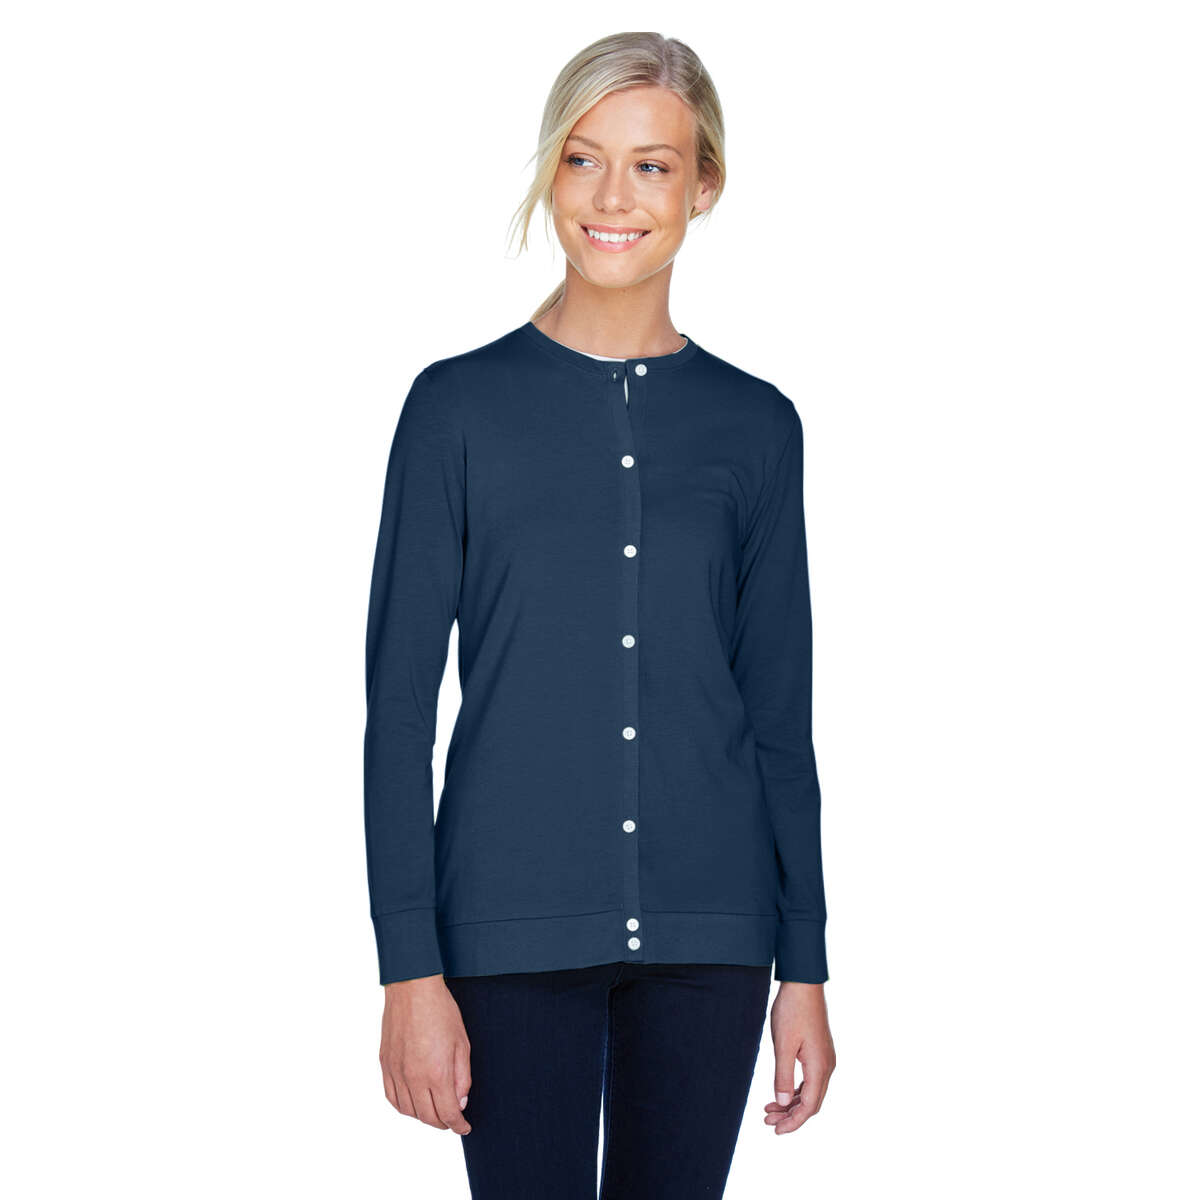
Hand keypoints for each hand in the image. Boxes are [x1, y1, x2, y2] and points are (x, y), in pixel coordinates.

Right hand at [379, 974, 472, 1134]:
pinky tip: (412, 1102)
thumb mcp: (463, 1043)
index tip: (464, 1127)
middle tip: (452, 1120)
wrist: (413, 988)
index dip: (458, 1125)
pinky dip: (403, 1106)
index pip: (447, 1113)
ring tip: (434, 1111)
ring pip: (408, 1111)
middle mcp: (413, 1077)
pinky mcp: (385, 1064)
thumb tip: (460, 1101)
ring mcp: (396, 1072)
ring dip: (423, 1116)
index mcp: (436, 1073)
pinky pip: (392, 1096)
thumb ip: (462, 1076)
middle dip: (443, 1123)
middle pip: (427, 1117)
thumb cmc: (441, 1011)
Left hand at [764, 981, 834, 1133]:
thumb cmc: (792, 1011)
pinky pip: (810, 1079)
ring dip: (791, 1103)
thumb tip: (781, 1103)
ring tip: (769, 1109)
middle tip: (767, 1121)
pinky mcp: (819, 1051)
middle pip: (811, 1103)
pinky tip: (780, 1092)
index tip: (776, 1130)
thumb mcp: (783, 1044)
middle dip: (790, 1116)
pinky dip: (795, 1089)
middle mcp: (827, 1066)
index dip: (793, 1122)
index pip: (808, 1107)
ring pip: (810, 1092)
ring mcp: (825, 1058)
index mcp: (820, 1067)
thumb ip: (782, 1075)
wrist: (804, 983)